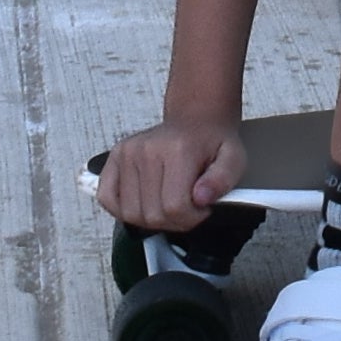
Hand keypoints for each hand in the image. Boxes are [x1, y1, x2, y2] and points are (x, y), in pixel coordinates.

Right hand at [94, 114, 246, 228]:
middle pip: (151, 215)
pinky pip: (107, 198)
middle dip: (174, 221)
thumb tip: (201, 198)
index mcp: (177, 150)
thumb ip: (223, 179)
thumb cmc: (212, 142)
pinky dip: (123, 210)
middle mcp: (147, 149)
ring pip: (130, 213)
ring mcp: (127, 153)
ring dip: (151, 219)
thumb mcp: (233, 158)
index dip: (192, 218)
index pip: (175, 208)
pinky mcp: (115, 157)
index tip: (202, 208)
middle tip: (187, 207)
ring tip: (169, 204)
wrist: (196, 120)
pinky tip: (144, 202)